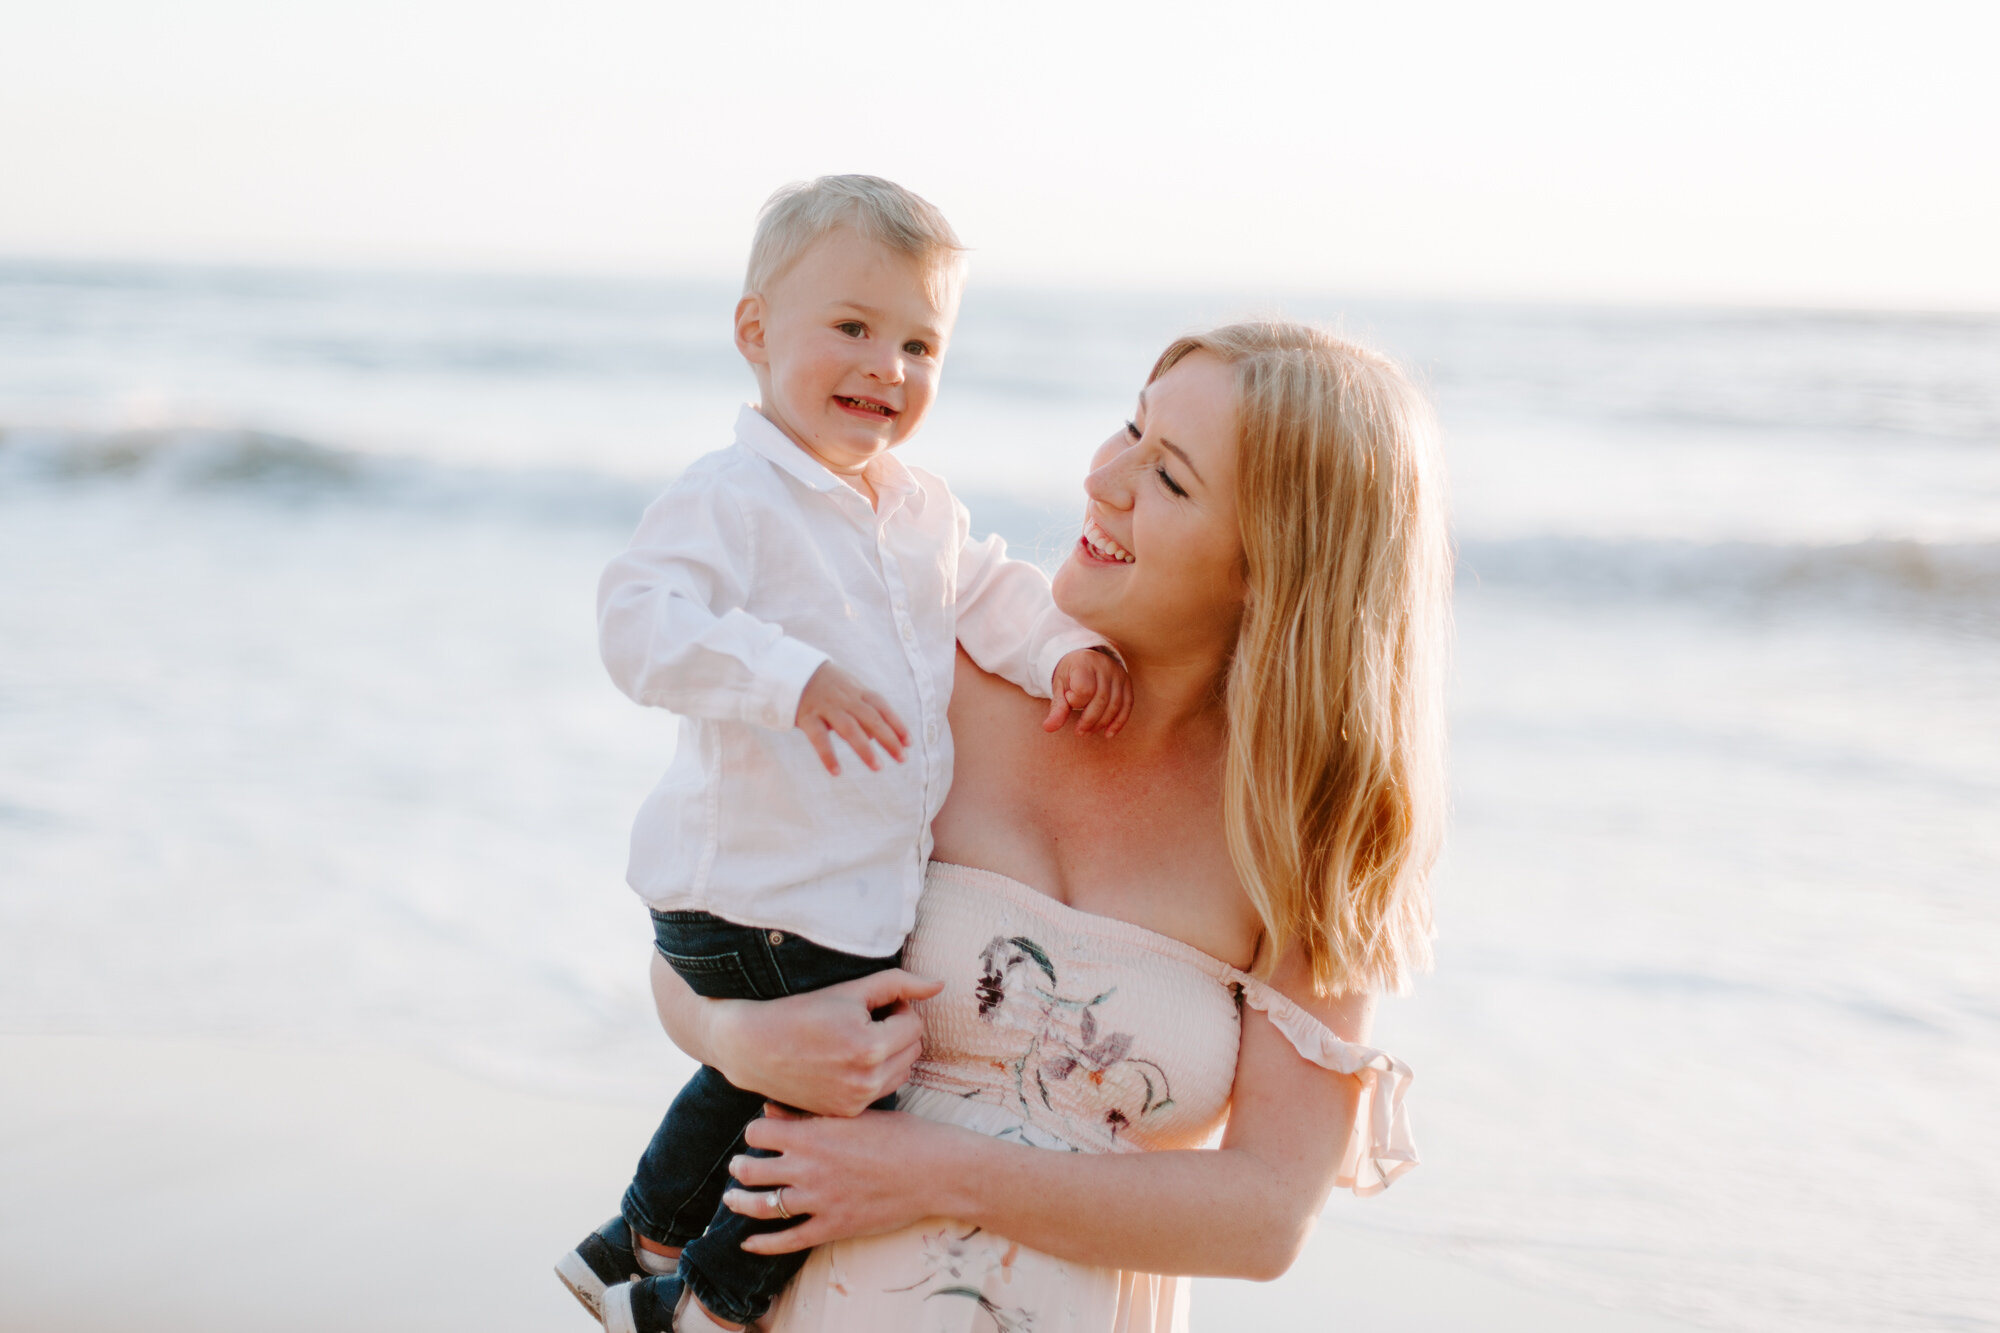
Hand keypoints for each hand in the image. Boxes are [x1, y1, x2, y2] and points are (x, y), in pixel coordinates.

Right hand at [700, 966, 942, 1116]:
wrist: (754, 1048)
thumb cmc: (802, 1011)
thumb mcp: (850, 990)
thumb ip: (899, 983)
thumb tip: (940, 984)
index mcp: (870, 1047)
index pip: (914, 1024)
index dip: (897, 1008)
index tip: (870, 1004)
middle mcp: (866, 1080)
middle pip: (914, 1050)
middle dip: (898, 1031)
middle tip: (865, 1019)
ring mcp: (856, 1101)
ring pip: (902, 1071)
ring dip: (891, 1053)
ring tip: (857, 1039)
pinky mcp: (846, 1112)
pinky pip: (882, 1089)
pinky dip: (875, 1073)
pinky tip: (847, 1060)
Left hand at [723, 1105, 974, 1253]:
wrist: (935, 1170)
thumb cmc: (901, 1134)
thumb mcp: (855, 1114)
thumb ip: (809, 1115)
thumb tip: (771, 1110)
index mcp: (813, 1134)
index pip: (757, 1132)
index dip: (754, 1133)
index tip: (759, 1135)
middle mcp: (808, 1167)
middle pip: (750, 1170)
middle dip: (740, 1168)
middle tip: (739, 1167)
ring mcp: (819, 1200)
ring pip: (762, 1206)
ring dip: (741, 1202)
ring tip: (734, 1199)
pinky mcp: (832, 1226)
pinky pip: (788, 1241)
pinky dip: (763, 1244)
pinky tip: (748, 1243)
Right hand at [795, 661, 909, 774]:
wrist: (790, 668)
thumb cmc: (825, 685)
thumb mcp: (847, 691)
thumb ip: (863, 711)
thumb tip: (877, 737)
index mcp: (856, 691)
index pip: (882, 707)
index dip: (897, 724)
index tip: (909, 743)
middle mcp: (845, 698)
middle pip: (871, 719)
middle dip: (889, 739)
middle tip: (902, 759)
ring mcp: (826, 707)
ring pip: (850, 728)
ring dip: (865, 749)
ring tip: (878, 768)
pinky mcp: (807, 716)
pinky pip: (819, 738)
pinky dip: (828, 755)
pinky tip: (836, 772)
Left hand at [1042, 647, 1131, 735]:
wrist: (1085, 659)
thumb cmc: (1070, 675)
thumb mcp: (1060, 687)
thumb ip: (1057, 708)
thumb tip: (1048, 728)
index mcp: (1084, 663)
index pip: (1084, 689)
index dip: (1075, 702)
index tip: (1069, 700)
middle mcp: (1105, 666)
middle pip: (1101, 699)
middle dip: (1089, 721)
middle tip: (1079, 732)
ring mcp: (1118, 674)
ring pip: (1115, 704)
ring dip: (1102, 723)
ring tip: (1089, 731)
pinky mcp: (1127, 682)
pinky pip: (1127, 705)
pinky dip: (1118, 722)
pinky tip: (1108, 733)